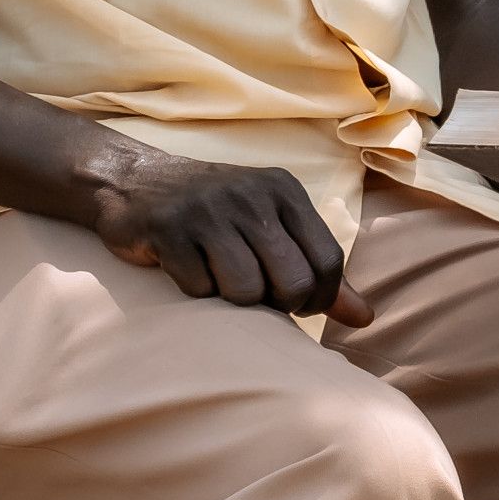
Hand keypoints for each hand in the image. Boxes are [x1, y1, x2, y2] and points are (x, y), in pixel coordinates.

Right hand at [86, 151, 373, 327]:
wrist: (132, 180)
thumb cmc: (215, 212)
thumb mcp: (271, 226)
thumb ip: (318, 270)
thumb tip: (366, 319)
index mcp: (285, 191)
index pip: (328, 261)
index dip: (318, 298)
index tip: (296, 303)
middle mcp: (253, 195)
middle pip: (293, 282)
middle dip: (278, 304)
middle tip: (256, 295)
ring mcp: (210, 211)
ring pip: (246, 291)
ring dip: (233, 301)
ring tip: (219, 279)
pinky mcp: (169, 229)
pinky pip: (199, 289)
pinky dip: (195, 291)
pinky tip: (186, 268)